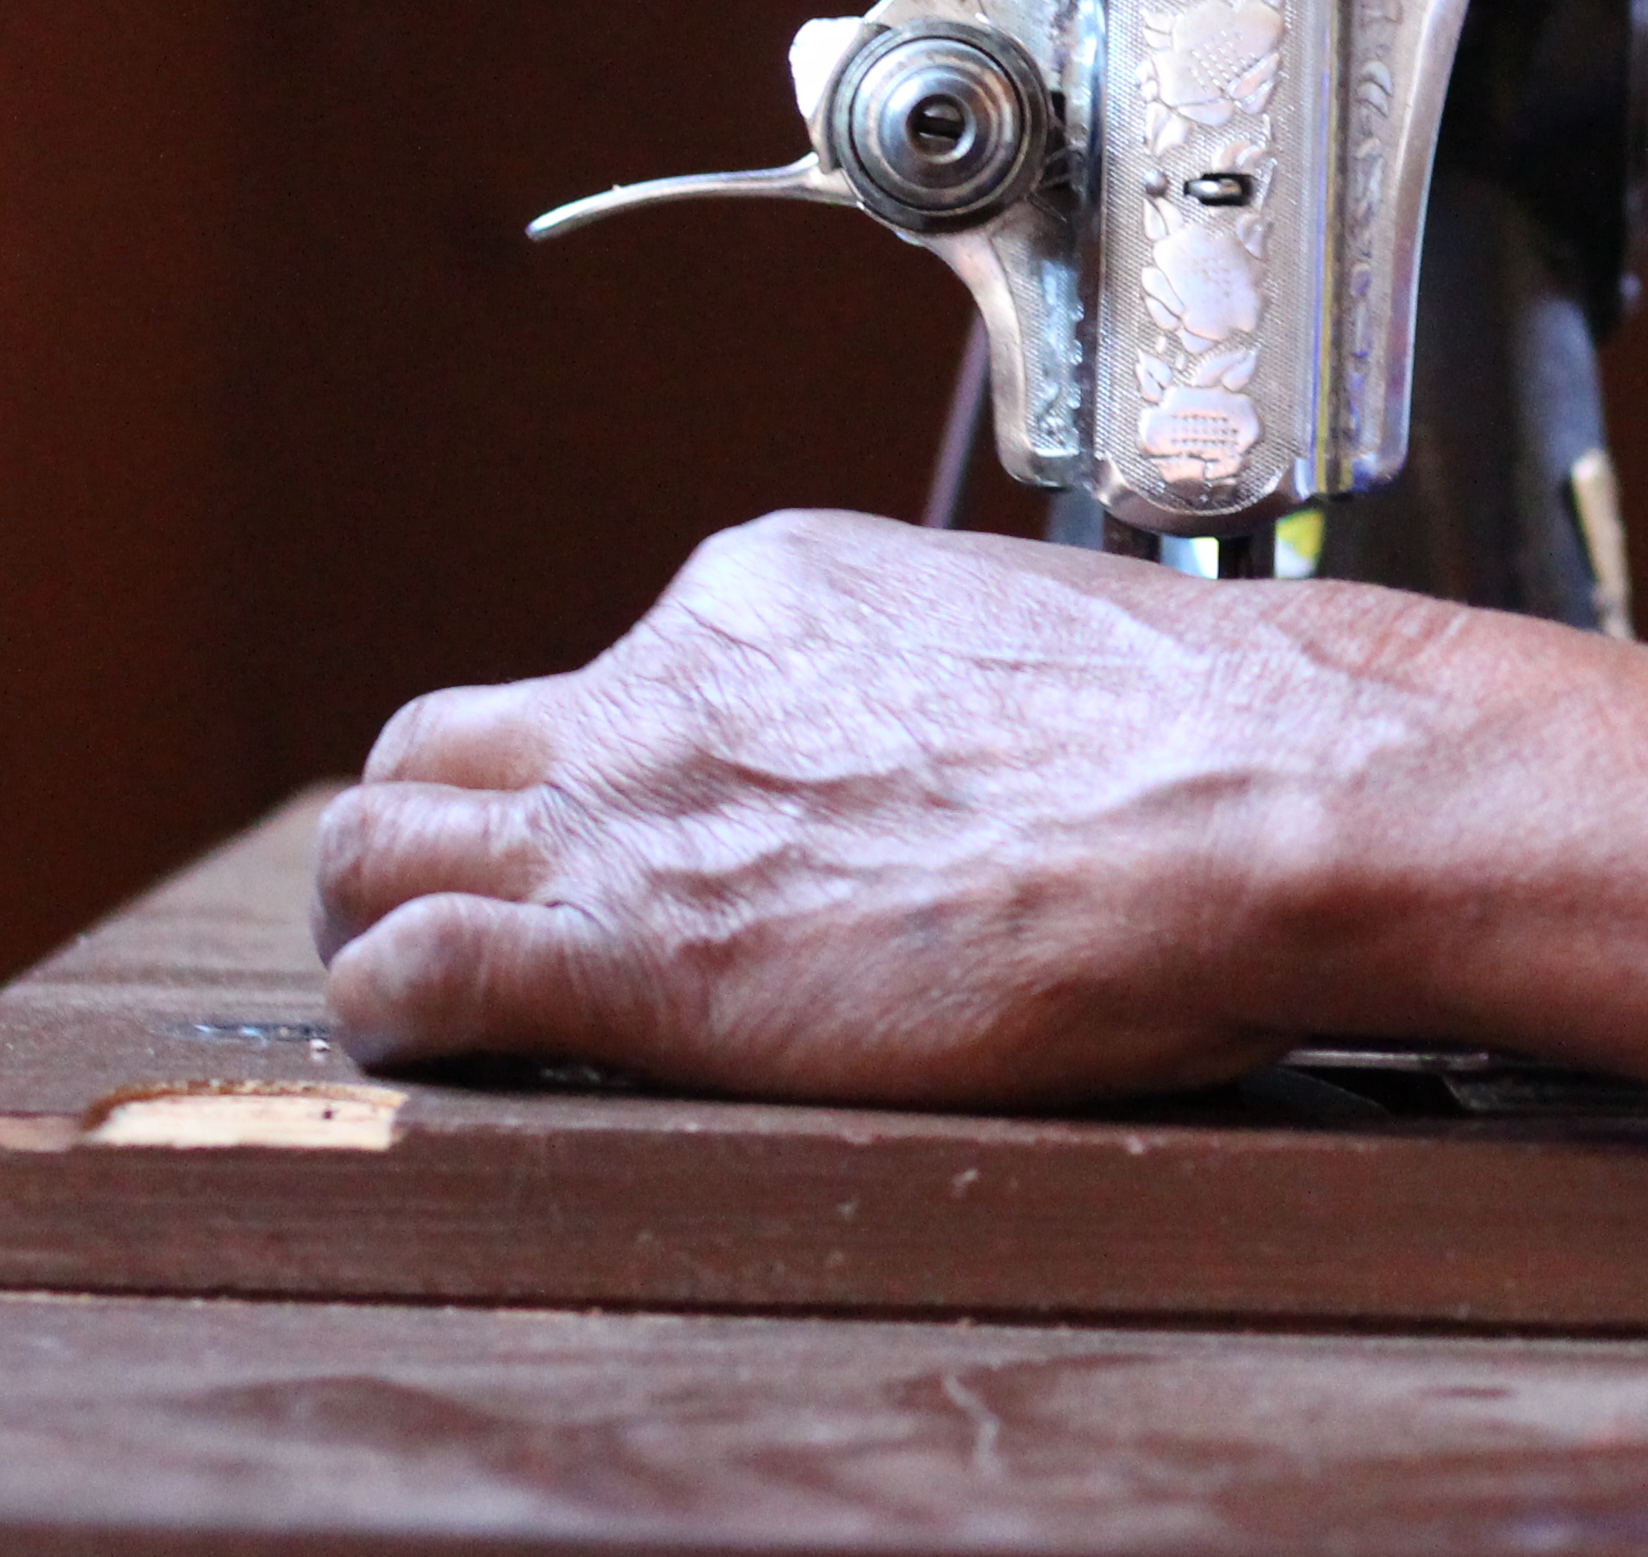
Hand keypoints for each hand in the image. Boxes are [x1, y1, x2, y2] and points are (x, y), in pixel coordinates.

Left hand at [313, 507, 1647, 1199]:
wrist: (1269, 798)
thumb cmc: (1222, 748)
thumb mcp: (1040, 653)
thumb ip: (944, 689)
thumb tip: (982, 754)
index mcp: (785, 588)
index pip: (624, 667)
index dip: (620, 772)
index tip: (672, 841)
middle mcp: (686, 669)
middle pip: (448, 737)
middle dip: (450, 828)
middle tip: (503, 914)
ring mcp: (641, 797)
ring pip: (378, 834)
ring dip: (390, 917)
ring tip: (444, 995)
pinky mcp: (626, 939)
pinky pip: (409, 973)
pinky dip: (405, 1019)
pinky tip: (455, 1060)